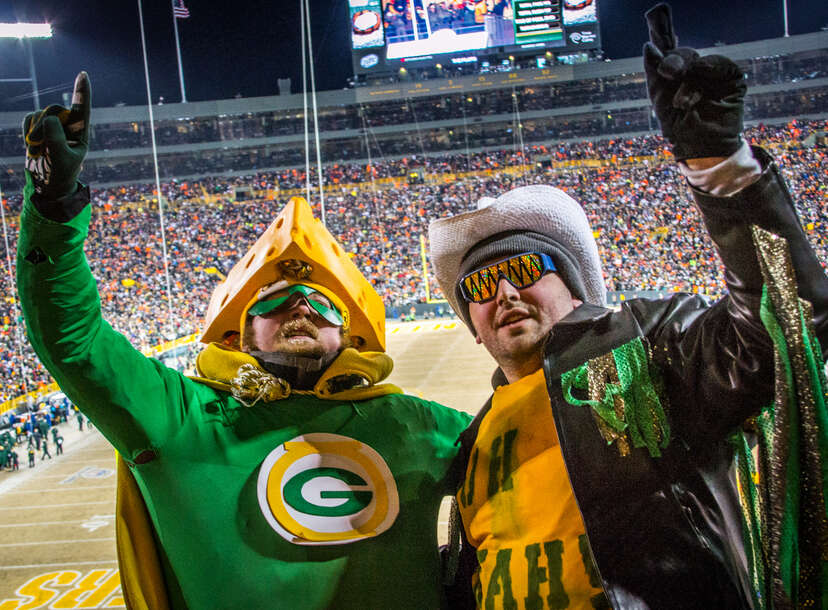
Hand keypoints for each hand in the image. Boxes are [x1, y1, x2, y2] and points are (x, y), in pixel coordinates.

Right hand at [23, 72, 90, 198]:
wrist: (48, 182)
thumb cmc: (61, 173)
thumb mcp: (61, 160)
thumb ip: (56, 140)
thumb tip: (48, 119)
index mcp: (81, 132)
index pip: (82, 108)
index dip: (82, 91)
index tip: (83, 74)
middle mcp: (68, 124)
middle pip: (53, 109)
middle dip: (43, 125)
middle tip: (40, 146)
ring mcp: (52, 124)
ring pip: (39, 114)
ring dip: (35, 133)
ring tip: (39, 152)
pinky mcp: (37, 126)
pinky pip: (28, 119)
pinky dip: (27, 131)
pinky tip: (33, 146)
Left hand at [643, 4, 745, 160]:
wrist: (700, 145)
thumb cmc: (678, 125)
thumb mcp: (659, 97)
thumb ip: (654, 69)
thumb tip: (649, 45)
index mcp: (673, 72)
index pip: (667, 44)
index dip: (662, 27)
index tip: (656, 11)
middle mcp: (693, 68)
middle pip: (680, 52)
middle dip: (672, 63)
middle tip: (667, 73)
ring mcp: (712, 72)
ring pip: (697, 60)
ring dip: (687, 80)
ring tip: (682, 102)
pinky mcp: (730, 77)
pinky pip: (719, 65)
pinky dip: (707, 72)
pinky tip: (698, 86)